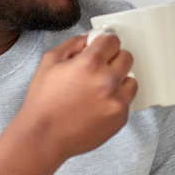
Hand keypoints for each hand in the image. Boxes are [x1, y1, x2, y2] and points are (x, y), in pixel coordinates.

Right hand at [18, 33, 136, 160]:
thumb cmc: (43, 102)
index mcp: (90, 62)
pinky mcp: (120, 118)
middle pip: (126, 57)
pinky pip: (127, 100)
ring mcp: (117, 101)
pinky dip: (116, 100)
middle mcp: (108, 80)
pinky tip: (98, 104)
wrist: (43, 137)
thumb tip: (91, 37)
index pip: (113, 40)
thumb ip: (74, 44)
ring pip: (131, 79)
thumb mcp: (50, 61)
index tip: (100, 48)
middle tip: (98, 68)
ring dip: (119, 80)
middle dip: (113, 59)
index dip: (103, 43)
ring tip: (99, 88)